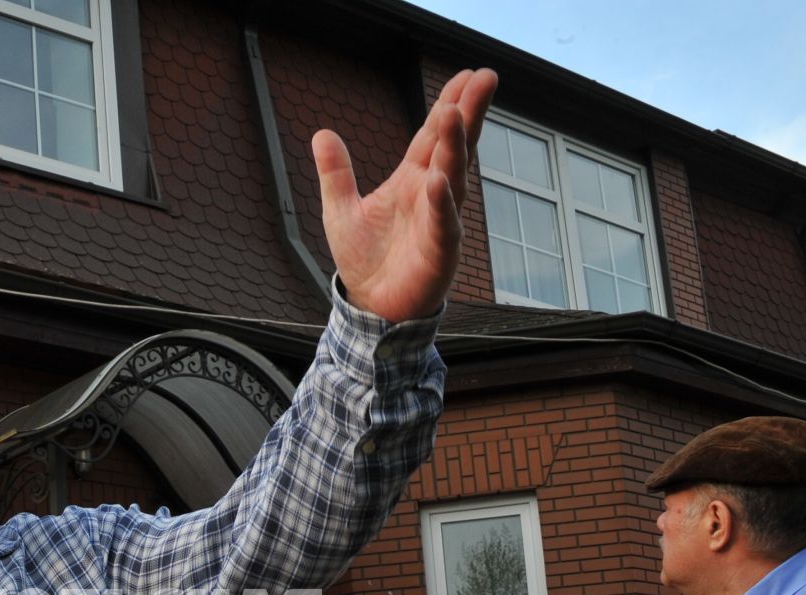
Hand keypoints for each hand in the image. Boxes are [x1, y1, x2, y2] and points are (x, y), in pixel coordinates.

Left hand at [313, 67, 498, 322]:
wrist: (371, 308)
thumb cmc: (365, 259)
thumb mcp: (341, 210)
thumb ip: (335, 173)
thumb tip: (321, 133)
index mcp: (411, 181)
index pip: (433, 136)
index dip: (449, 104)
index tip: (467, 74)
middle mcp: (431, 195)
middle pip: (453, 147)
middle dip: (468, 113)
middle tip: (484, 78)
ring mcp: (439, 222)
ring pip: (451, 178)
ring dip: (454, 147)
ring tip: (455, 115)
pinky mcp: (439, 253)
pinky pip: (443, 225)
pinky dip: (441, 204)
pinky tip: (439, 181)